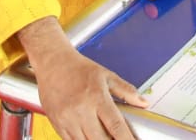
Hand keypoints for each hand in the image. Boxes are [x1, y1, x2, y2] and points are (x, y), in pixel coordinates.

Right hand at [32, 41, 146, 139]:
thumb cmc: (78, 67)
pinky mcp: (56, 124)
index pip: (116, 126)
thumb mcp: (106, 75)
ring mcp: (67, 119)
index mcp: (96, 97)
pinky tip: (89, 136)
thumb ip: (126, 91)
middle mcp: (81, 110)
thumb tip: (143, 102)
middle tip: (117, 138)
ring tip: (103, 136)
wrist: (52, 62)